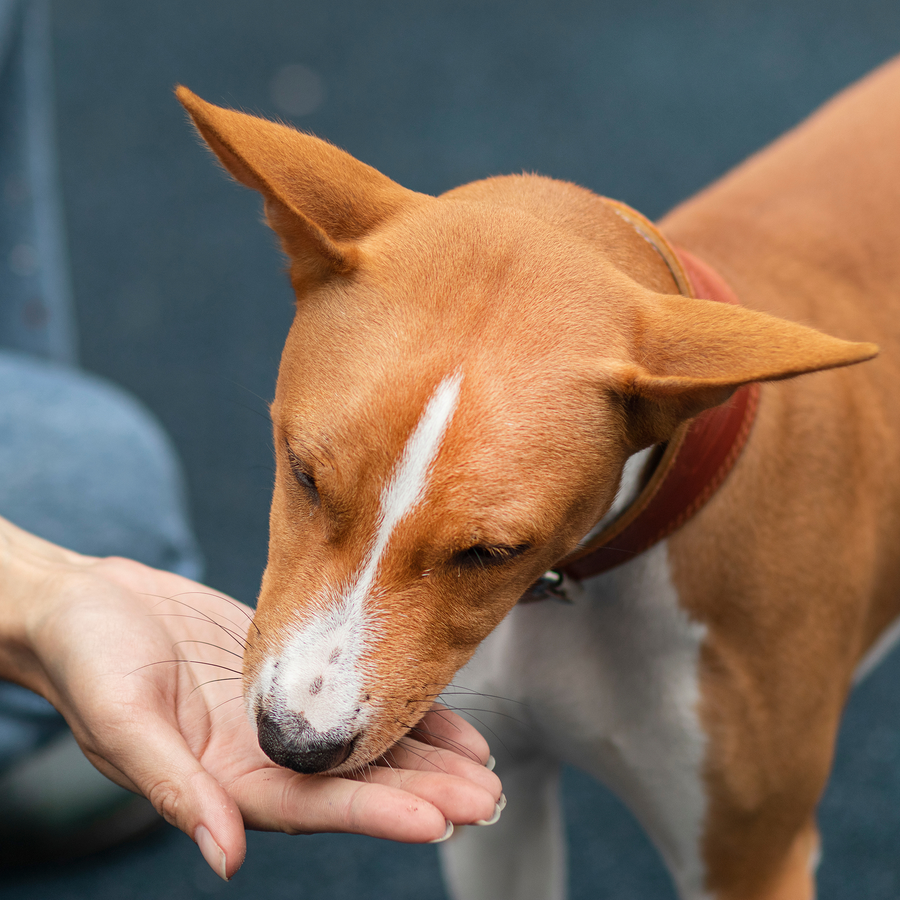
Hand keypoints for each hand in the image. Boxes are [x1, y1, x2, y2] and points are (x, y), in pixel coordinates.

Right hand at [0, 520, 500, 879]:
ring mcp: (279, 717)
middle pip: (356, 783)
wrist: (86, 605)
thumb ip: (175, 788)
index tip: (440, 819)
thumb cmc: (88, 659)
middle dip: (423, 791)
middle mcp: (263, 756)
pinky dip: (397, 706)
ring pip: (363, 744)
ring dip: (424, 757)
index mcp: (227, 778)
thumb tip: (225, 858)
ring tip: (483, 766)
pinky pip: (351, 694)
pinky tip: (441, 712)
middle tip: (486, 794)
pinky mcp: (287, 673)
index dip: (379, 814)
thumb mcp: (122, 721)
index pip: (317, 805)